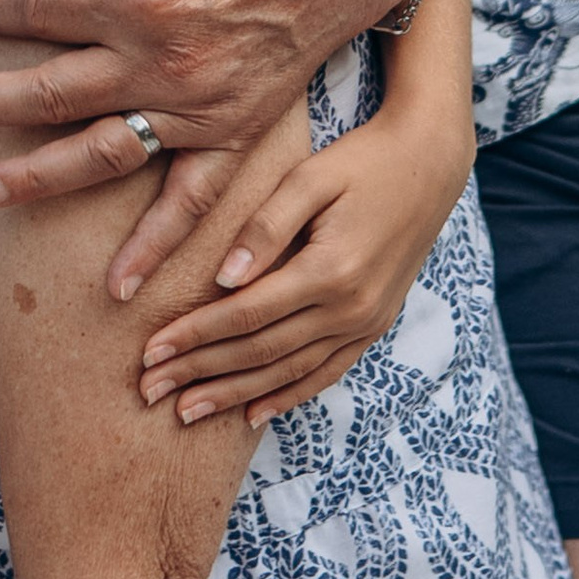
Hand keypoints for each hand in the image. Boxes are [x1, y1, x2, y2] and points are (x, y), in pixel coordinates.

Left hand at [135, 108, 469, 427]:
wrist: (430, 167)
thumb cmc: (361, 163)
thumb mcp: (309, 178)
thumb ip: (265, 227)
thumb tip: (222, 278)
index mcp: (329, 270)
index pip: (245, 315)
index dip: (194, 335)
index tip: (149, 351)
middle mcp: (350, 308)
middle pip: (261, 352)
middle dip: (200, 374)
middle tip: (149, 390)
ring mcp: (365, 323)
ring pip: (289, 371)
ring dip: (234, 395)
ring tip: (186, 412)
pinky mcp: (373, 326)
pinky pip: (326, 372)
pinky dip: (288, 396)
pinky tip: (253, 415)